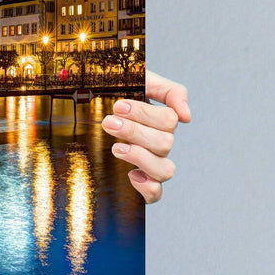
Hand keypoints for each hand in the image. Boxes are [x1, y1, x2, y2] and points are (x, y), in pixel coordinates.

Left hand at [104, 70, 190, 203]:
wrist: (88, 107)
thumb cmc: (116, 93)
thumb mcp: (142, 80)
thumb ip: (169, 91)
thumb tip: (186, 116)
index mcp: (161, 120)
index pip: (169, 120)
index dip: (144, 114)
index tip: (119, 106)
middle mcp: (159, 144)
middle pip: (165, 143)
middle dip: (134, 131)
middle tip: (109, 122)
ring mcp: (151, 164)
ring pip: (165, 170)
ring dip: (141, 157)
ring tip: (117, 148)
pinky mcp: (140, 182)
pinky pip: (156, 194)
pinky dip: (147, 187)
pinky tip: (131, 174)